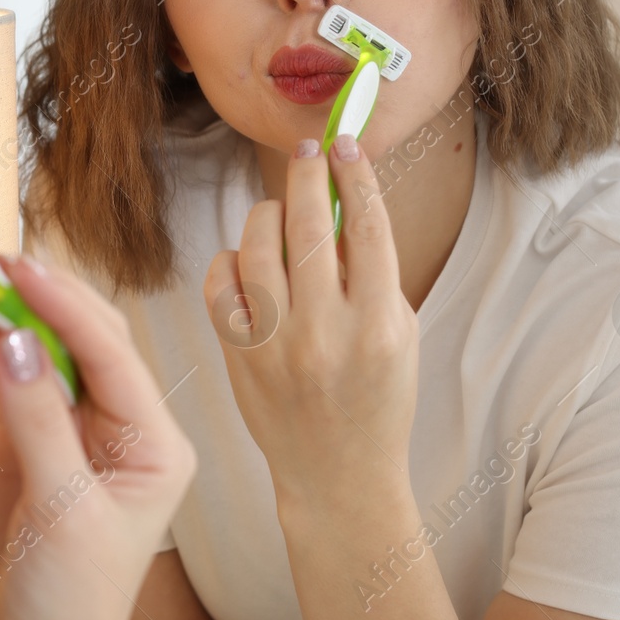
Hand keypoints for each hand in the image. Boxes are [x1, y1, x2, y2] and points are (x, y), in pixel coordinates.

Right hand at [0, 253, 196, 619]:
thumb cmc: (71, 608)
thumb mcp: (60, 509)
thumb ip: (36, 419)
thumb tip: (16, 343)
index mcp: (155, 446)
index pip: (110, 352)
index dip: (64, 304)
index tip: (22, 270)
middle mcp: (120, 432)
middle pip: (88, 340)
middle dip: (46, 301)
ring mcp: (74, 435)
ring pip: (51, 353)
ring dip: (20, 324)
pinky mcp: (31, 444)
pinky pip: (19, 380)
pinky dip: (0, 357)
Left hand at [204, 134, 417, 501]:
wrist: (337, 475)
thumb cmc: (375, 398)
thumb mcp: (398, 334)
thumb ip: (371, 272)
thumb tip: (338, 202)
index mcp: (379, 325)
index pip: (368, 227)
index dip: (355, 175)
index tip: (345, 144)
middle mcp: (326, 333)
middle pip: (310, 225)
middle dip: (308, 174)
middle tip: (308, 151)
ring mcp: (276, 345)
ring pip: (257, 245)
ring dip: (268, 213)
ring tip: (280, 211)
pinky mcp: (238, 356)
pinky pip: (221, 282)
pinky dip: (232, 259)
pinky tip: (247, 260)